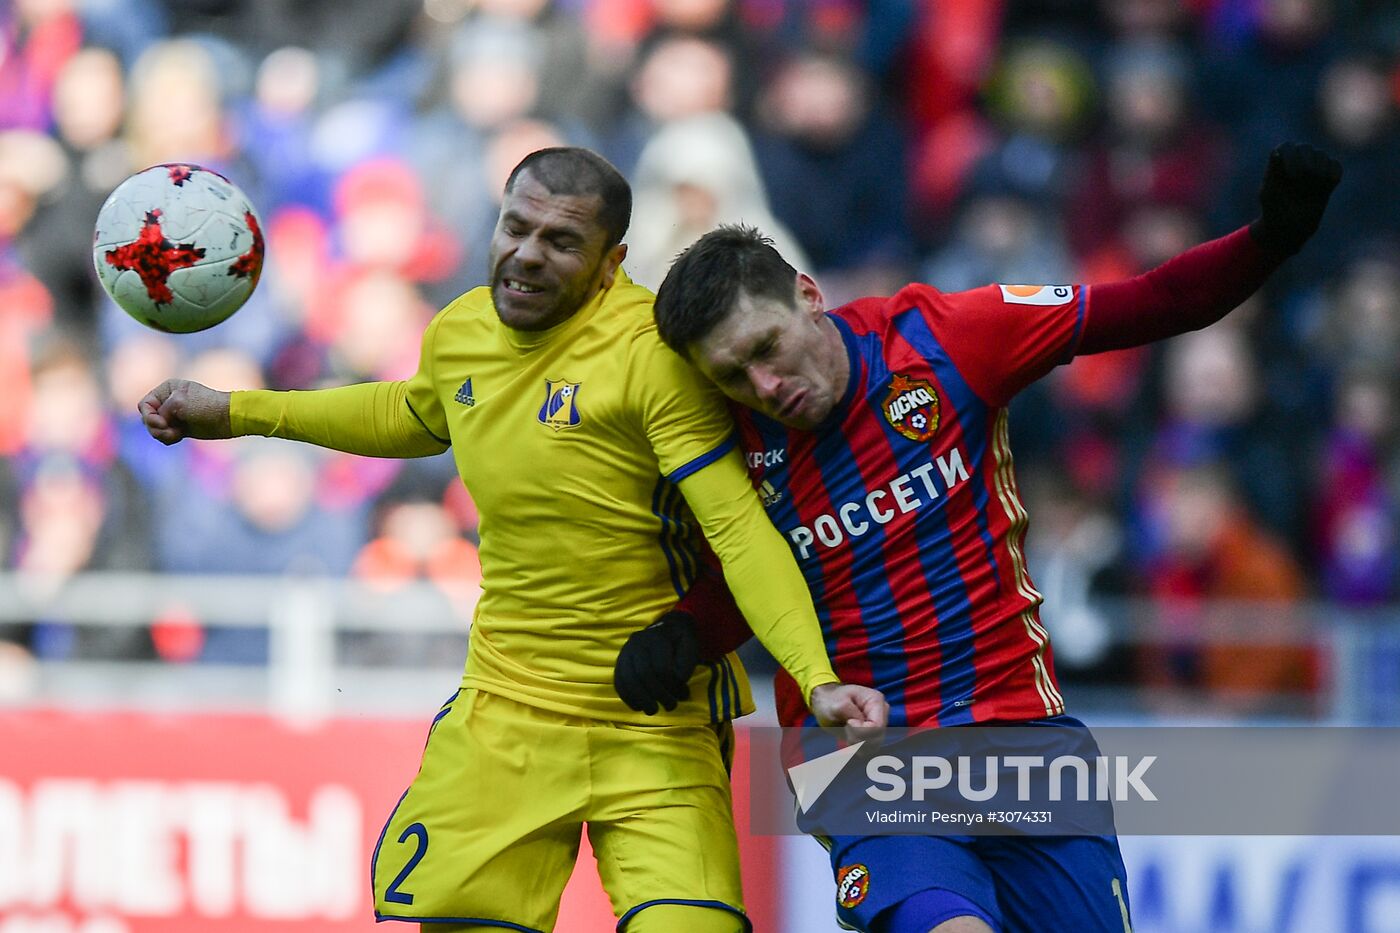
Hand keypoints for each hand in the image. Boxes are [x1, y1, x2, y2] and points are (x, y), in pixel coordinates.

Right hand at [138, 379, 232, 444]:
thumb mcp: (179, 403)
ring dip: (162, 434)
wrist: (228, 418)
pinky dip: (168, 438)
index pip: (144, 404)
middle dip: (156, 427)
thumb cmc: (206, 406)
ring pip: (155, 428)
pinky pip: (164, 435)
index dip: (149, 416)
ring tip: (176, 434)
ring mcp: (174, 415)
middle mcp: (168, 401)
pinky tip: (178, 437)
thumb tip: (156, 424)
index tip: (162, 423)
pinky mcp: (180, 427)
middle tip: (169, 431)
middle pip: (147, 418)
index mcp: (167, 389)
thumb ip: (161, 411)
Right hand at [614, 611, 701, 714]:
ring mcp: (625, 652)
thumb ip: (685, 665)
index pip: (661, 667)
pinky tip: (638, 707)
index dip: (672, 686)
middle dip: (657, 695)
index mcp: (657, 638)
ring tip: (652, 710)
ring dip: (640, 699)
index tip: (682, 695)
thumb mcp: (691, 647)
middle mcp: (638, 643)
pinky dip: (627, 697)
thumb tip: (676, 683)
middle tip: (670, 706)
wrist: (666, 628)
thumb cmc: (680, 642)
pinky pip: (618, 681)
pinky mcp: (619, 662)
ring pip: (627, 679)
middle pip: (643, 674)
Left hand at [810, 682, 888, 743]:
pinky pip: (870, 748)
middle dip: (858, 738)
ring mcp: (879, 723)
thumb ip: (848, 711)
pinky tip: (849, 738)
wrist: (827, 702)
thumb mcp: (835, 703)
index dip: (861, 730)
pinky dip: (858, 747)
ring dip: (858, 743)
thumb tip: (859, 722)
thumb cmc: (831, 700)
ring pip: (875, 745)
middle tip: (845, 728)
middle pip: (877, 737)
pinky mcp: (874, 733)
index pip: (877, 726)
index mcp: (876, 700)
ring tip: (847, 731)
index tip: (848, 723)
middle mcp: (881, 712)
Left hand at [1250, 141, 1342, 256]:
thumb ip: (1273, 173)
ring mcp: (1315, 163)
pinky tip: (1324, 190)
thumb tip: (1276, 152)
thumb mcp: (1269, 194)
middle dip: (1305, 167)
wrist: (1291, 227)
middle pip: (1306, 148)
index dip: (1291, 159)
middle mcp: (1298, 157)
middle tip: (1301, 186)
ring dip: (1317, 175)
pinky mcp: (1330, 172)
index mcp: (1279, 160)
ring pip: (1322, 156)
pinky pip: (1336, 167)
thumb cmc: (1275, 210)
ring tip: (1308, 192)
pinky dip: (1331, 178)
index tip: (1292, 176)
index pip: (1287, 147)